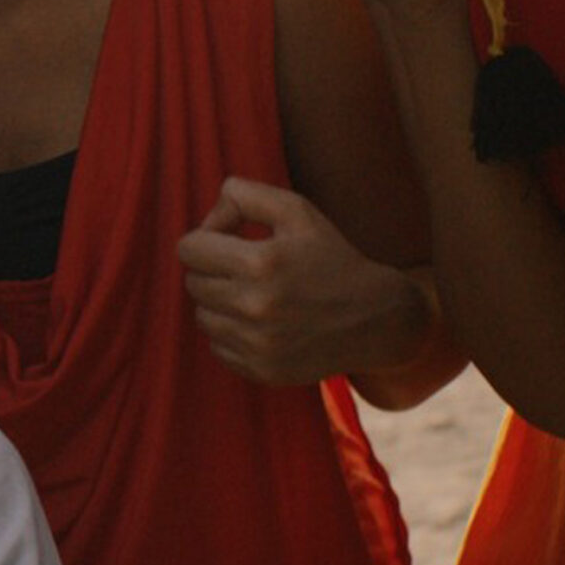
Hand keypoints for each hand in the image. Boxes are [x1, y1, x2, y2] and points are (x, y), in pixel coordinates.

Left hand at [176, 177, 428, 386]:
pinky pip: (217, 345)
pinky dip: (233, 333)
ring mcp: (257, 344)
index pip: (188, 249)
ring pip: (202, 315)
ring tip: (257, 294)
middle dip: (213, 270)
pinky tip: (264, 322)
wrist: (375, 318)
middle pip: (193, 282)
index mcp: (260, 263)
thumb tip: (206, 221)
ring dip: (221, 303)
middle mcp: (255, 307)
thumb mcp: (296, 210)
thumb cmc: (330, 256)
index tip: (232, 240)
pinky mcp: (261, 370)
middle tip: (248, 268)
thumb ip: (242, 195)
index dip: (206, 239)